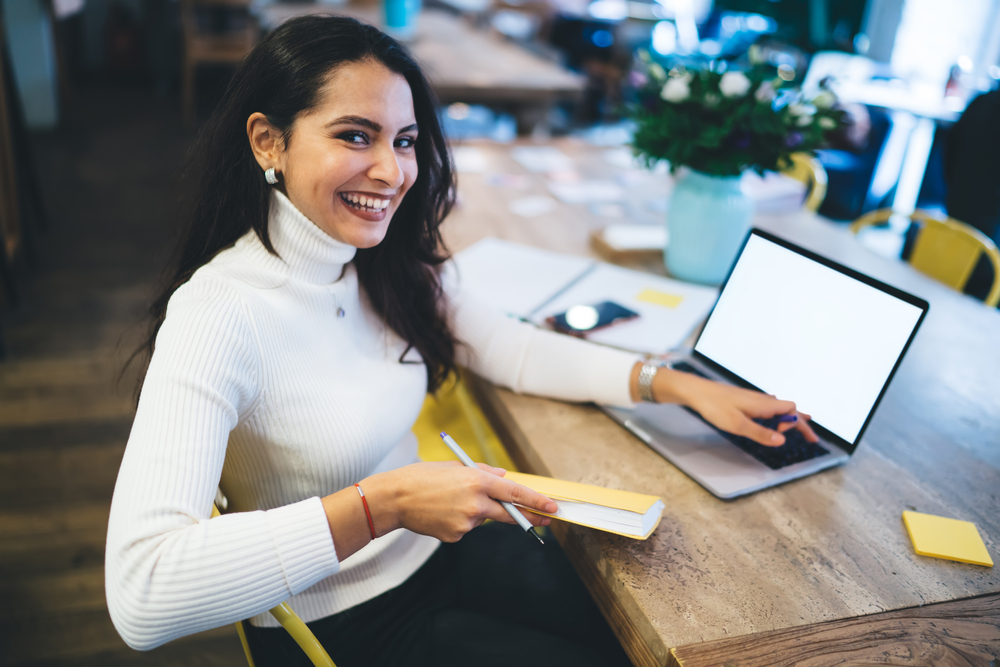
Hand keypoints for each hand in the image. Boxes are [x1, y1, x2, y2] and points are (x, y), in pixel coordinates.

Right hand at [364, 461, 555, 542]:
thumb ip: (483, 472)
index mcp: (477, 480)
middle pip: (509, 514)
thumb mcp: (455, 466)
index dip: (536, 501)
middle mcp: (475, 502)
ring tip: (449, 502)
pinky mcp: (456, 535)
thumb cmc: (423, 477)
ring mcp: (466, 522)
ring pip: (483, 519)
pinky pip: (467, 528)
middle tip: (544, 521)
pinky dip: (460, 521)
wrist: (395, 498)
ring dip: (476, 512)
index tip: (552, 507)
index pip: (515, 493)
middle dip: (529, 518)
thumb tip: (504, 478)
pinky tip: (441, 513)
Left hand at [658, 368, 818, 446]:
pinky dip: (775, 416)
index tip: (807, 439)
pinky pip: (767, 408)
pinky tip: (771, 420)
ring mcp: (753, 399)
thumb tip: (781, 440)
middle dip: (800, 423)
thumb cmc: (715, 406)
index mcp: (764, 404)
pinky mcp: (744, 401)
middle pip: (789, 409)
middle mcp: (762, 399)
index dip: (800, 424)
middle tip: (810, 437)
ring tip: (797, 428)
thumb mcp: (738, 425)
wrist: (696, 391)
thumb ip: (760, 433)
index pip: (793, 411)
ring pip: (778, 408)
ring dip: (788, 419)